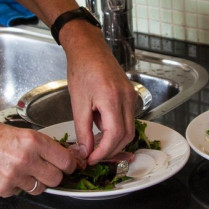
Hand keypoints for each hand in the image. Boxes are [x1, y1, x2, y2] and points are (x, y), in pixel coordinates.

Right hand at [0, 115, 78, 197]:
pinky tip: (5, 174)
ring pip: (39, 189)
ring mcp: (14, 177)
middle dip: (54, 175)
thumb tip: (58, 154)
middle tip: (47, 170)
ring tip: (23, 171)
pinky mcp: (2, 190)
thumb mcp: (17, 131)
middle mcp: (25, 160)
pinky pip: (19, 192)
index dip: (69, 164)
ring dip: (35, 182)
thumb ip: (39, 144)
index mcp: (32, 141)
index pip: (65, 160)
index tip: (69, 165)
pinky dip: (16, 186)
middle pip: (56, 179)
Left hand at [60, 21, 137, 162]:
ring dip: (114, 140)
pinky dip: (116, 128)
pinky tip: (101, 127)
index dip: (104, 152)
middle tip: (93, 155)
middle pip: (127, 135)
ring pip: (130, 128)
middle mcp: (127, 97)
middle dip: (111, 150)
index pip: (115, 135)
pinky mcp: (130, 94)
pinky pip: (128, 118)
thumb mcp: (77, 102)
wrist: (89, 49)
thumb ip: (83, 129)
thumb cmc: (81, 69)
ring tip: (95, 143)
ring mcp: (131, 96)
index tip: (91, 159)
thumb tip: (85, 150)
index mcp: (112, 98)